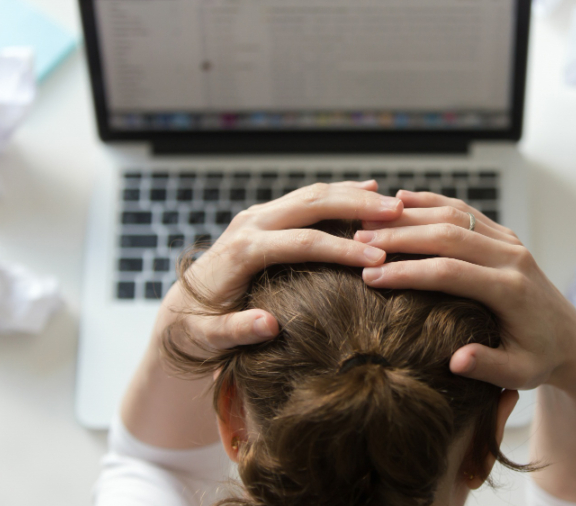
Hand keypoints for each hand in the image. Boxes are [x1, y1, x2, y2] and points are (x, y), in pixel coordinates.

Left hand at [159, 181, 402, 352]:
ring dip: (353, 195)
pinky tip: (369, 190)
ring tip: (393, 203)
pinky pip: (308, 198)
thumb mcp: (208, 338)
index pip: (301, 243)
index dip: (341, 249)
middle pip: (311, 205)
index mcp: (241, 251)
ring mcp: (258, 216)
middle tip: (397, 213)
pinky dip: (340, 193)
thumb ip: (234, 331)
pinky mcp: (266, 216)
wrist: (179, 308)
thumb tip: (269, 325)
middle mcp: (250, 224)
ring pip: (312, 194)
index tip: (378, 258)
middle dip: (356, 207)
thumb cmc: (196, 329)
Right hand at [353, 191, 575, 391]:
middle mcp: (512, 257)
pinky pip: (464, 210)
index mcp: (511, 289)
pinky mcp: (504, 235)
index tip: (371, 276)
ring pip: (454, 214)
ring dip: (409, 215)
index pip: (450, 272)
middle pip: (448, 235)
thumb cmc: (539, 359)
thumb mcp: (520, 373)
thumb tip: (457, 362)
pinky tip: (400, 200)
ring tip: (368, 221)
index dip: (408, 272)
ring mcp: (509, 241)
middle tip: (357, 241)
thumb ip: (488, 367)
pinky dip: (431, 202)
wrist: (568, 337)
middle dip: (400, 237)